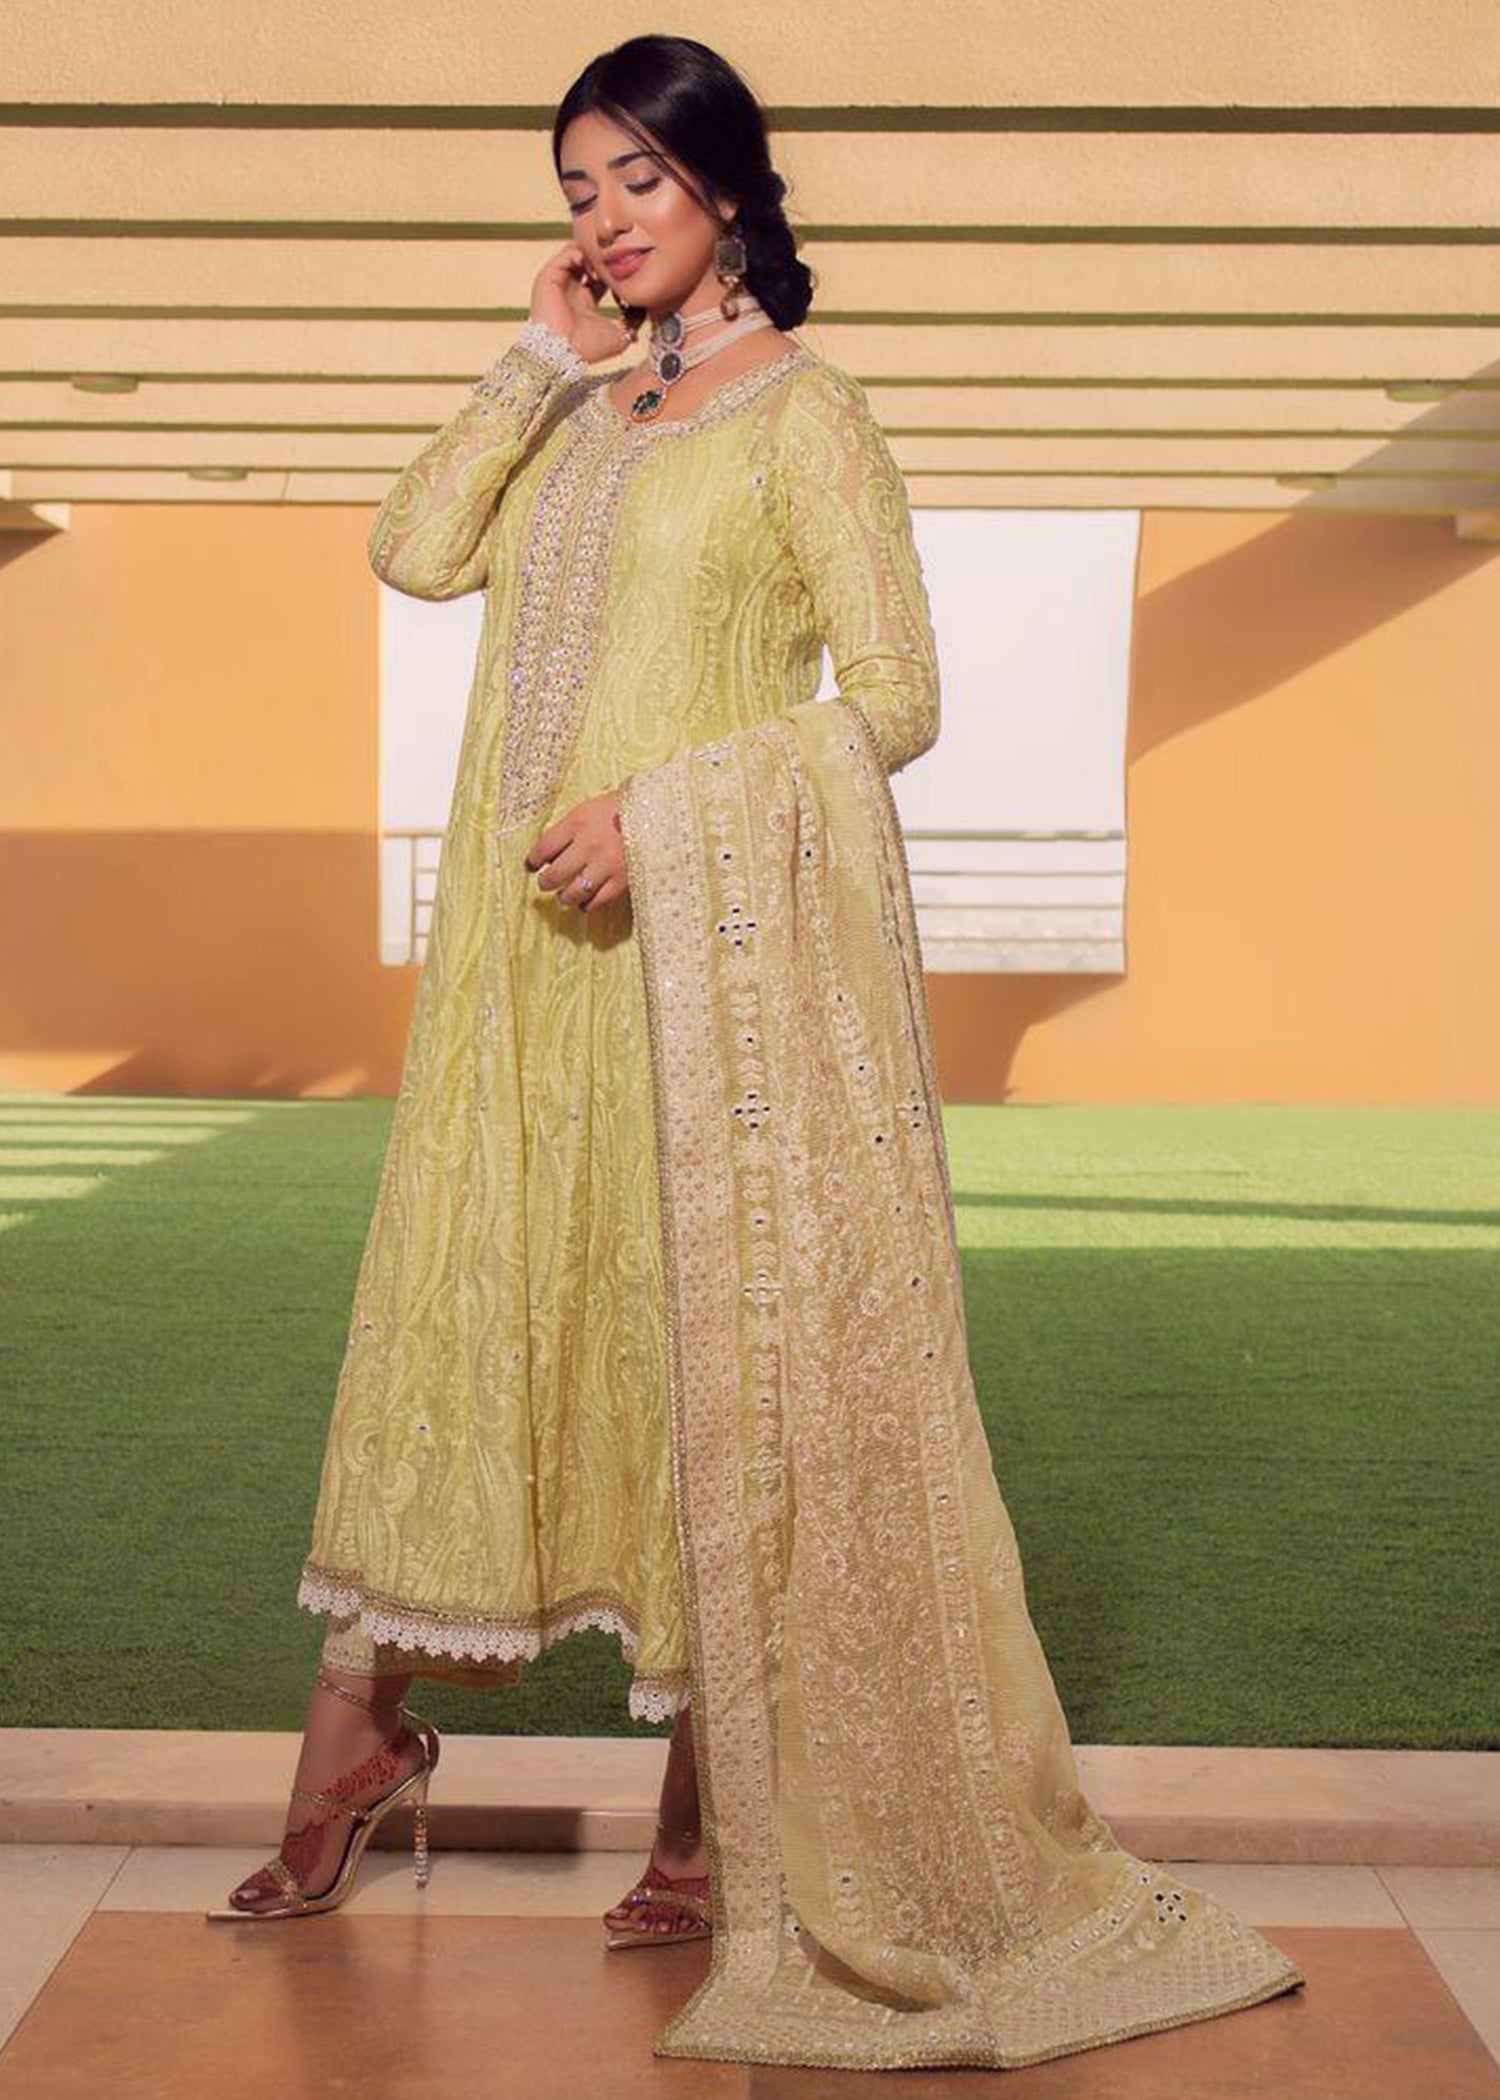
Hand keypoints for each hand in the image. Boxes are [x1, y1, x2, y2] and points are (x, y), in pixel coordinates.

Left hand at [523, 790, 627, 913]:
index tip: (531, 865)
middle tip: (546, 882)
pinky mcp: (622, 880)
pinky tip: (584, 902)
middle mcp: (589, 845)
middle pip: (554, 875)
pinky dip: (586, 905)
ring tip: (564, 895)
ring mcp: (606, 865)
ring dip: (564, 897)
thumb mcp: (590, 808)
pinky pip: (597, 901)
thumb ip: (570, 829)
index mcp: (578, 822)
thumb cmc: (622, 808)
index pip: (544, 848)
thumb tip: (550, 854)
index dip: (533, 860)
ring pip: (573, 893)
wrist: (659, 813)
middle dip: (545, 882)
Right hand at [529, 242, 635, 366]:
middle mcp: (571, 289)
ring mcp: (560, 281)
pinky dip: (581, 254)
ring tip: (606, 264)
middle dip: (606, 258)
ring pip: (578, 252)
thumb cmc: (588, 349)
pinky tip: (593, 268)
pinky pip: (566, 253)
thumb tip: (647, 309)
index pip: (601, 276)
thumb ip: (634, 320)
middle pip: (589, 260)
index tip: (631, 271)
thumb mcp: (620, 335)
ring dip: (594, 255)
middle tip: (621, 260)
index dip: (616, 271)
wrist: (563, 352)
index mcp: (585, 301)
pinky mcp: (549, 276)